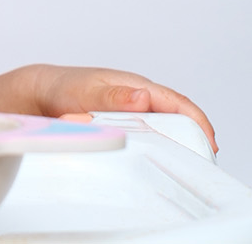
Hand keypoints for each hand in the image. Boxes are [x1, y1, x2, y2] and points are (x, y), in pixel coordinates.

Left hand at [19, 64, 216, 152]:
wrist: (42, 92)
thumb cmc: (64, 87)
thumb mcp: (88, 92)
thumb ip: (114, 96)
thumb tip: (144, 97)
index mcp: (137, 86)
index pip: (177, 103)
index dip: (197, 121)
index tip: (209, 142)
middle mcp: (139, 98)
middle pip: (176, 118)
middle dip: (194, 137)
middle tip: (203, 162)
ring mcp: (132, 111)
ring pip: (162, 128)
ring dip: (175, 143)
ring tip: (187, 166)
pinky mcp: (122, 123)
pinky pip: (146, 134)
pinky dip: (155, 145)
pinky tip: (157, 161)